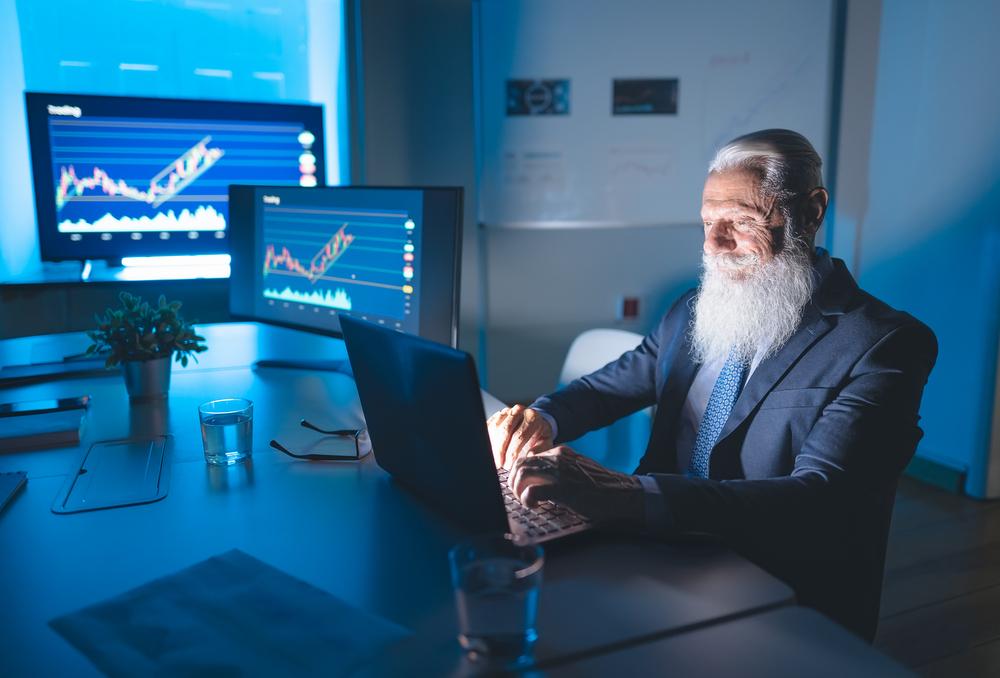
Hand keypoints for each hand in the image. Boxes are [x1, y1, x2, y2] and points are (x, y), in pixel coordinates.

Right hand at [486, 405, 552, 469]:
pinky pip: (490, 426)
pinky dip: (490, 438)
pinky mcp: (498, 414)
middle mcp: (519, 411)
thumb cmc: (539, 435)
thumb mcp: (545, 443)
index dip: (512, 452)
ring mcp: (507, 411)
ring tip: (496, 458)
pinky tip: (493, 449)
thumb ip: (541, 449)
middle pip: (505, 431)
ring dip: (494, 445)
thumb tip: (530, 455)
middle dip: (500, 450)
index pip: (520, 436)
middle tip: (500, 464)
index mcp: (533, 417)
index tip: (508, 464)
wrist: (534, 423)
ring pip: (496, 427)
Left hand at [509, 445, 644, 525]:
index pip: (527, 457)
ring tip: (527, 502)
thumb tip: (537, 480)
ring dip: (518, 491)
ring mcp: (559, 471)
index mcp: (560, 453)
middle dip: (513, 482)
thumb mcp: (576, 471)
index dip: (518, 473)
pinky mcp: (561, 488)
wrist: (622, 494)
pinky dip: (527, 499)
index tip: (520, 485)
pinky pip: (531, 490)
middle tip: (518, 496)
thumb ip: (558, 471)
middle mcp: (557, 458)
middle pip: (520, 464)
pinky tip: (535, 505)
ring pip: (522, 474)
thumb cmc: (601, 488)